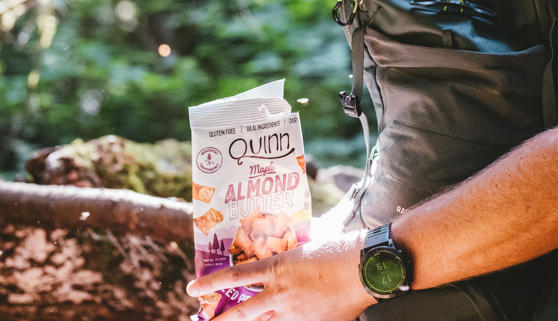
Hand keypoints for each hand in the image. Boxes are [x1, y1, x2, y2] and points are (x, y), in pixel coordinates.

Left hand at [187, 230, 376, 320]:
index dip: (210, 284)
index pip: (235, 278)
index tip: (192, 289)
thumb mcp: (307, 244)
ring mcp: (297, 314)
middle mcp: (281, 294)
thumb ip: (289, 250)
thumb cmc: (339, 247)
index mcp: (278, 268)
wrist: (366, 266)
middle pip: (242, 314)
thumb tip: (280, 245)